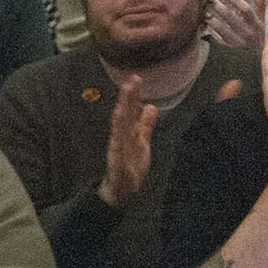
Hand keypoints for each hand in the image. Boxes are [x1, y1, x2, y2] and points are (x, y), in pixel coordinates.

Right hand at [99, 75, 159, 207]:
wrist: (122, 189)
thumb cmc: (130, 165)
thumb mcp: (141, 141)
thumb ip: (145, 125)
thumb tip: (151, 106)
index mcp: (129, 131)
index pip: (131, 109)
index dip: (133, 94)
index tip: (136, 78)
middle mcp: (122, 136)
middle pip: (125, 114)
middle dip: (127, 97)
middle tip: (131, 80)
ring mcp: (119, 147)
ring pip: (120, 127)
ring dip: (122, 112)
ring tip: (124, 99)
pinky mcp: (117, 160)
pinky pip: (117, 146)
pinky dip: (117, 135)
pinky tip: (118, 126)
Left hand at [206, 0, 267, 52]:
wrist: (258, 57)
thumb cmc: (257, 34)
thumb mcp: (261, 21)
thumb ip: (260, 5)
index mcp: (255, 24)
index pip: (246, 10)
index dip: (236, 1)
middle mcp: (247, 33)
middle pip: (230, 17)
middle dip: (218, 6)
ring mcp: (237, 42)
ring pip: (221, 28)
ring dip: (211, 18)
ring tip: (204, 10)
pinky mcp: (229, 49)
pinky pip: (216, 37)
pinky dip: (210, 29)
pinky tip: (204, 22)